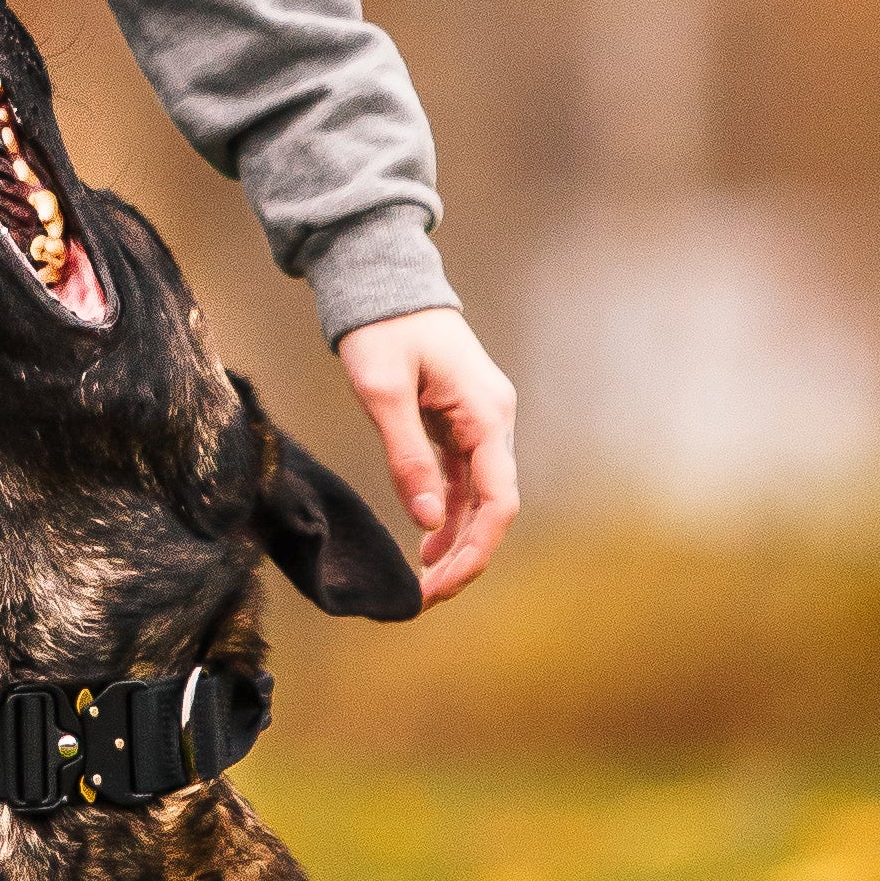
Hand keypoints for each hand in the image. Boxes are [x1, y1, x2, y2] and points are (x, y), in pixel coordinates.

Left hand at [334, 308, 516, 608]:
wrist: (384, 284)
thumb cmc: (382, 330)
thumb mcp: (383, 394)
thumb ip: (408, 459)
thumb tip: (428, 522)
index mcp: (486, 415)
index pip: (498, 500)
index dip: (474, 550)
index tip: (439, 584)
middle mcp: (494, 422)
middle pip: (493, 507)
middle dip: (465, 556)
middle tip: (426, 596)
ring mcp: (480, 423)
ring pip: (479, 498)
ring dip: (456, 540)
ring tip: (423, 579)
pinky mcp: (462, 423)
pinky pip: (464, 480)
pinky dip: (447, 514)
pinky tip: (426, 542)